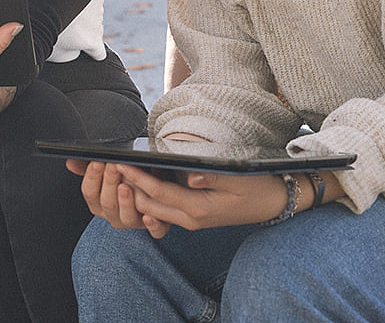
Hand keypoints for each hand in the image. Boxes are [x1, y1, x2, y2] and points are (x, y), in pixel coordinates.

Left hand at [69, 160, 289, 238]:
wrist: (276, 202)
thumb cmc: (257, 185)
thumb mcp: (236, 177)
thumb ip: (210, 176)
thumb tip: (189, 175)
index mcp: (199, 209)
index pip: (159, 194)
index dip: (138, 179)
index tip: (120, 164)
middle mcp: (191, 218)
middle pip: (149, 204)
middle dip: (128, 187)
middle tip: (109, 167)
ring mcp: (190, 219)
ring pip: (153, 208)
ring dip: (134, 192)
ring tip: (116, 171)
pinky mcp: (192, 215)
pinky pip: (162, 209)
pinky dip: (147, 196)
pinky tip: (136, 180)